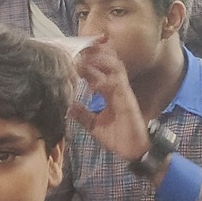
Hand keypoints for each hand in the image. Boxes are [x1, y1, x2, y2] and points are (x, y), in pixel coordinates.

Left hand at [71, 44, 153, 164]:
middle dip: (95, 53)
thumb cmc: (118, 137)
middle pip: (109, 61)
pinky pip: (117, 83)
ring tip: (84, 60)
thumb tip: (69, 107)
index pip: (100, 70)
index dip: (88, 61)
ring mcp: (123, 91)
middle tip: (78, 50)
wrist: (132, 150)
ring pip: (115, 66)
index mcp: (110, 92)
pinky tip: (92, 82)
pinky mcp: (127, 99)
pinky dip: (104, 80)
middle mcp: (117, 87)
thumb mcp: (94, 125)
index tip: (73, 56)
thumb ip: (83, 115)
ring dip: (100, 60)